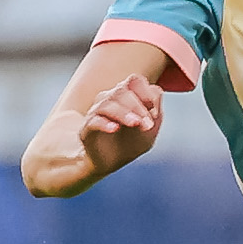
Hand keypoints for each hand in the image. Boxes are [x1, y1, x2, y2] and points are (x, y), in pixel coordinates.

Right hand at [30, 74, 163, 194]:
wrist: (113, 163)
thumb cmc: (133, 141)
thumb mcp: (151, 127)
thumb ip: (155, 108)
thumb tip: (153, 94)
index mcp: (126, 95)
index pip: (134, 81)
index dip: (146, 92)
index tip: (155, 112)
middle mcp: (109, 99)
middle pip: (121, 91)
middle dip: (137, 107)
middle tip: (148, 125)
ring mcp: (96, 112)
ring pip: (107, 103)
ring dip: (124, 113)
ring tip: (136, 124)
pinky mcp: (87, 128)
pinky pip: (93, 121)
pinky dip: (104, 123)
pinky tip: (114, 129)